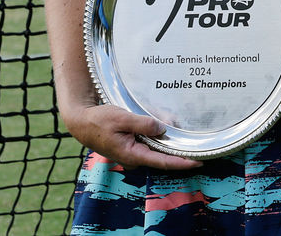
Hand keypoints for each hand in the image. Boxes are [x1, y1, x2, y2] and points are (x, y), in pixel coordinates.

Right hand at [62, 103, 201, 170]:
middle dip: (179, 150)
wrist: (82, 123)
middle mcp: (134, 158)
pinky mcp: (131, 147)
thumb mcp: (121, 118)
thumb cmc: (99, 121)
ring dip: (168, 142)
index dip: (182, 163)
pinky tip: (165, 126)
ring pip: (156, 149)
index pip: (163, 162)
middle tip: (197, 144)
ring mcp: (133, 153)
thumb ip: (142, 124)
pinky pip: (149, 144)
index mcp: (133, 155)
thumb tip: (161, 129)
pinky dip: (158, 137)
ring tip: (182, 130)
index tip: (198, 162)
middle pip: (162, 157)